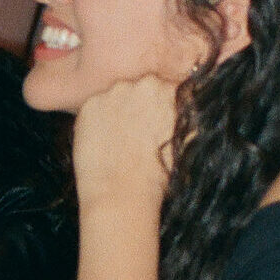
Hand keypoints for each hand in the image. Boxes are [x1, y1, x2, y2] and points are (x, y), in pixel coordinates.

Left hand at [70, 78, 181, 197]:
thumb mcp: (187, 140)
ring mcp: (114, 92)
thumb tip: (189, 102)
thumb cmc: (161, 175)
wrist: (123, 195)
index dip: (162, 106)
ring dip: (119, 111)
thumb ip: (188, 114)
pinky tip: (104, 143)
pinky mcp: (89, 105)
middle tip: (138, 133)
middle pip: (142, 87)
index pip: (167, 87)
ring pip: (117, 96)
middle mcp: (144, 84)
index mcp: (173, 90)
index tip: (157, 121)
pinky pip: (95, 108)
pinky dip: (98, 121)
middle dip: (141, 104)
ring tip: (120, 141)